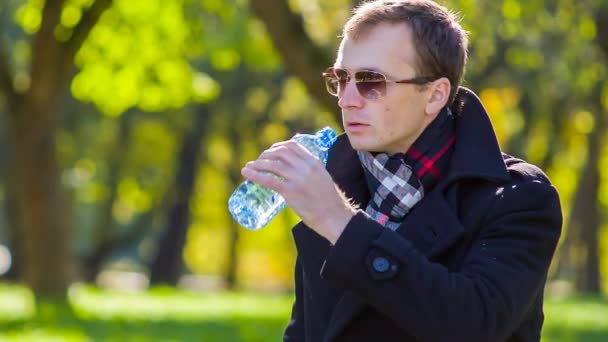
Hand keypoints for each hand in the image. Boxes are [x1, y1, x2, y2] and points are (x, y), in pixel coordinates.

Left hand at [241, 140, 355, 243]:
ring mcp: (298, 179)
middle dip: (266, 154)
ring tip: (250, 167)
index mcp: (314, 162)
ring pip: (272, 164)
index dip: (278, 146)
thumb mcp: (321, 177)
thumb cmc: (328, 201)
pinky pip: (269, 180)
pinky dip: (255, 175)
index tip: (270, 151)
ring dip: (258, 164)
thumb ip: (309, 170)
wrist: (334, 216)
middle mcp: (306, 167)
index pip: (292, 145)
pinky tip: (246, 174)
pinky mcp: (291, 192)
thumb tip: (294, 167)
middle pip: (280, 152)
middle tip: (259, 161)